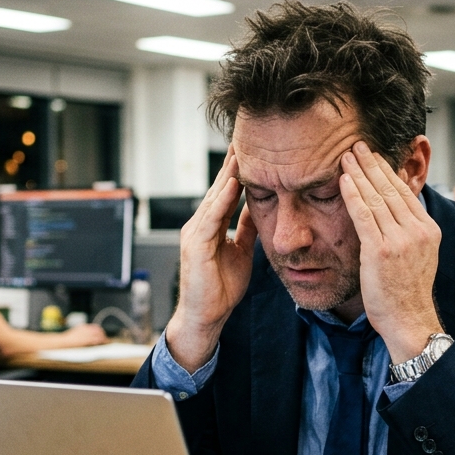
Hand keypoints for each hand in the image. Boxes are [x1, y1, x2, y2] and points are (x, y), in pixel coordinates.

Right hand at [59, 323, 107, 347]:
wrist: (63, 341)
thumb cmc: (68, 338)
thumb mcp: (76, 331)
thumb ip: (83, 331)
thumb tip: (90, 332)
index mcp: (83, 327)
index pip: (95, 327)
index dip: (100, 330)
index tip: (102, 333)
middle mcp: (86, 329)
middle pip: (98, 330)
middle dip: (103, 334)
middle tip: (106, 338)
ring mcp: (86, 335)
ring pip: (98, 335)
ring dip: (103, 338)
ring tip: (106, 341)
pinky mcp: (85, 341)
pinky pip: (95, 340)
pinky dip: (99, 341)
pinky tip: (102, 342)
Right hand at [165, 151, 257, 371]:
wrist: (206, 317)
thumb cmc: (219, 289)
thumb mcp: (241, 252)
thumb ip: (246, 229)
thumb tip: (259, 208)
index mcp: (210, 226)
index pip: (226, 191)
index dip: (238, 170)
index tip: (253, 149)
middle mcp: (199, 225)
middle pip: (219, 188)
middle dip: (232, 164)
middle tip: (244, 137)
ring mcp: (195, 234)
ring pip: (214, 197)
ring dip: (228, 175)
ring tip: (240, 152)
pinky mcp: (196, 246)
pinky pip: (211, 218)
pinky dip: (222, 201)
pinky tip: (233, 185)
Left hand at [339, 141, 442, 363]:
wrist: (409, 321)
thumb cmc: (407, 294)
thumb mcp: (418, 257)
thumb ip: (409, 233)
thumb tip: (394, 213)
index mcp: (428, 230)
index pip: (404, 192)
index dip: (387, 171)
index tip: (373, 156)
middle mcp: (417, 231)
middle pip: (391, 189)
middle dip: (372, 165)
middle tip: (357, 145)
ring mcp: (400, 240)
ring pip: (376, 198)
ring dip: (359, 174)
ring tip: (346, 156)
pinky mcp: (380, 251)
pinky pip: (363, 215)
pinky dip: (352, 194)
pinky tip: (343, 180)